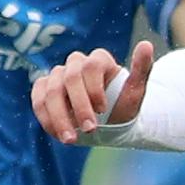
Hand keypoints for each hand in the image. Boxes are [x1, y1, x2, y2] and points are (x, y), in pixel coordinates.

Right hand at [31, 41, 150, 144]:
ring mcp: (58, 76)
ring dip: (60, 117)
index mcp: (99, 60)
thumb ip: (142, 69)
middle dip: (79, 106)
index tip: (103, 110)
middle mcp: (76, 64)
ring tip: (71, 140)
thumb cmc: (123, 107)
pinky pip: (38, 100)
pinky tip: (58, 135)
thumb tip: (147, 44)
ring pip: (51, 90)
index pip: (91, 66)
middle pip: (70, 78)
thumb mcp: (136, 92)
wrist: (110, 123)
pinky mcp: (43, 90)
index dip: (94, 89)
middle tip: (90, 130)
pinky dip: (46, 118)